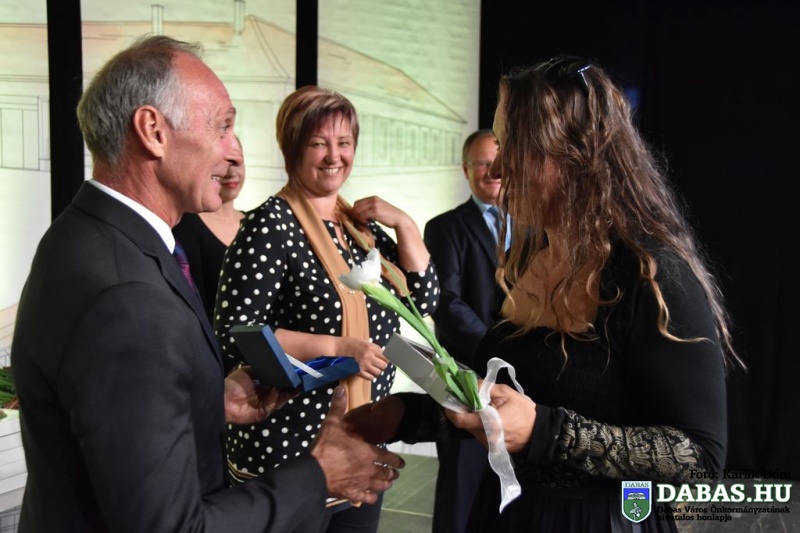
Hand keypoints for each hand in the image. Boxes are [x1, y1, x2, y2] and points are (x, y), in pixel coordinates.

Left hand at [224, 366, 297, 424]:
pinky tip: (280, 389)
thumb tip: (274, 366)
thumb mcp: (247, 372)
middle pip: (281, 390)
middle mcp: (264, 394)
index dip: (284, 377)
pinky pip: (274, 404)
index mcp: (260, 384)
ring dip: (288, 391)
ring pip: (280, 398)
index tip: (293, 371)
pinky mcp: (264, 412)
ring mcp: (265, 404)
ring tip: (296, 383)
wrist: (223, 400)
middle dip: (289, 384)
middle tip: (299, 377)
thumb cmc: (233, 384)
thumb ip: (260, 370)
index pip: (276, 380)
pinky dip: (278, 397)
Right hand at [311, 386, 405, 503]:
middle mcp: (368, 469)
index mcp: (367, 452)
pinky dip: (371, 497)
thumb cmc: (326, 447)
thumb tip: (341, 388)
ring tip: (389, 484)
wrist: (313, 472)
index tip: (402, 463)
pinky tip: (372, 497)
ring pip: (379, 486)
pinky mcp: (351, 493)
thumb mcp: (332, 423)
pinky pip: (366, 498)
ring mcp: (361, 483)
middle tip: (396, 474)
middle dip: (392, 473)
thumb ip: (338, 406)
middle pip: (385, 473)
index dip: (396, 460)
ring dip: (385, 485)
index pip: (387, 457)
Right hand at [340, 337, 388, 379]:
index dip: (386, 358)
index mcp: (370, 348)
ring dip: (376, 370)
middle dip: (382, 365)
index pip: (385, 356)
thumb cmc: (350, 343)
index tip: (384, 359)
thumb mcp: (364, 342)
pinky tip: (368, 372)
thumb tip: (383, 354)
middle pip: (383, 365)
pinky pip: (370, 377)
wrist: (337, 348)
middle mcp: (368, 357)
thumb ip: (374, 348)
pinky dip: (370, 376)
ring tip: (372, 367)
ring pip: (378, 372)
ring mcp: (363, 365)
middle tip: (378, 363)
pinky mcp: (358, 372)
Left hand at [351, 196, 411, 229]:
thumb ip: (370, 207)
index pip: (357, 202)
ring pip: (358, 211)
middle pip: (356, 206)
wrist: (399, 218)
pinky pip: (362, 216)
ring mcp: (374, 205)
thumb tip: (358, 211)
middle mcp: (373, 199)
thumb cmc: (389, 215)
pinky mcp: (375, 212)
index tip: (359, 217)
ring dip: (358, 218)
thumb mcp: (379, 207)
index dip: (355, 210)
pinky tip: (367, 222)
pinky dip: (362, 220)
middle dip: (355, 214)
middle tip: (360, 220)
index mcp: (373, 197)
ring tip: (364, 222)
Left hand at [446, 383, 535, 452]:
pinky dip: (480, 425)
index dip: (451, 410)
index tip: (451, 400)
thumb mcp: (505, 393)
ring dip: (472, 418)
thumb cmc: (523, 411)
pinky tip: (489, 417)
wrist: (540, 432)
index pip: (460, 420)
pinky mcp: (492, 448)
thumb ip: (485, 388)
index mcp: (487, 424)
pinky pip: (480, 434)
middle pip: (465, 424)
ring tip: (482, 407)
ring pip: (472, 429)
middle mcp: (484, 437)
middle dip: (464, 411)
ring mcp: (488, 445)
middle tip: (467, 399)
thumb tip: (469, 385)